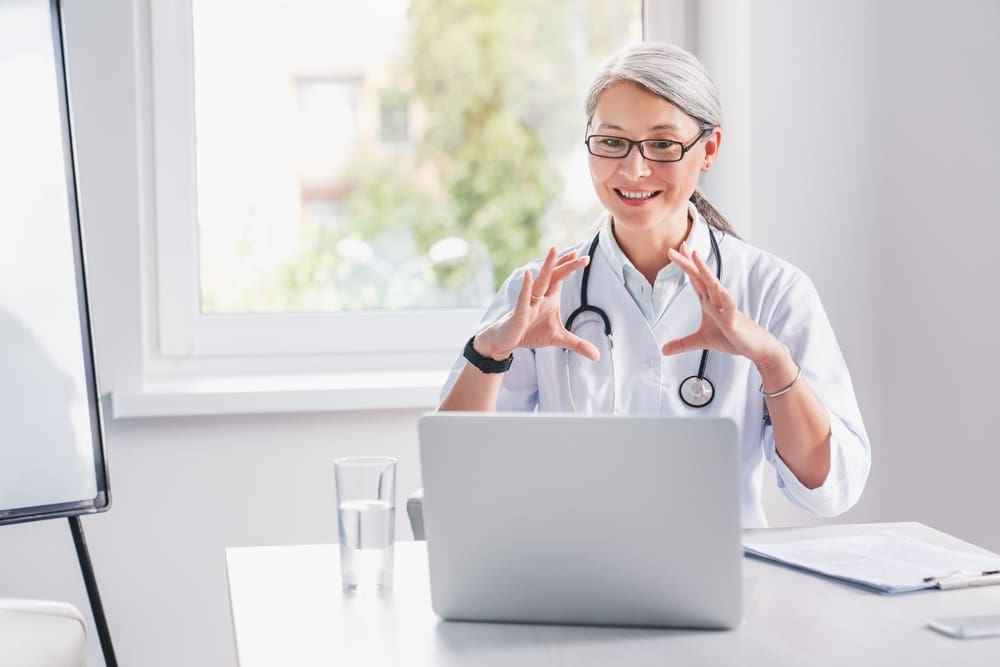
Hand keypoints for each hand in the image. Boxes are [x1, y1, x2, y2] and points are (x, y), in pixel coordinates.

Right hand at [474, 247, 599, 360]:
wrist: (506, 340)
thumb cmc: (530, 332)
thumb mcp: (558, 339)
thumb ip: (578, 344)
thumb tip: (597, 355)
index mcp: (549, 297)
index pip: (561, 278)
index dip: (570, 267)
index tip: (584, 257)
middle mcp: (539, 296)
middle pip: (554, 276)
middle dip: (566, 264)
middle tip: (579, 253)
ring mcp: (528, 302)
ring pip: (539, 281)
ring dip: (547, 266)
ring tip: (554, 250)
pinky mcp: (518, 312)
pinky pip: (523, 298)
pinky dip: (525, 286)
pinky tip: (528, 274)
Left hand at [661, 242, 784, 366]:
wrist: (756, 347)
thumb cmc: (732, 338)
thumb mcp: (702, 341)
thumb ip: (682, 344)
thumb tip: (664, 350)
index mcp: (708, 302)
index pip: (695, 279)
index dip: (686, 265)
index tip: (676, 250)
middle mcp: (716, 301)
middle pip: (700, 278)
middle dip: (688, 263)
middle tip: (674, 249)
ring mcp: (725, 309)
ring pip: (714, 286)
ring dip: (704, 271)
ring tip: (696, 256)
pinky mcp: (734, 321)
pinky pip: (730, 307)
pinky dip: (726, 298)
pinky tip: (721, 290)